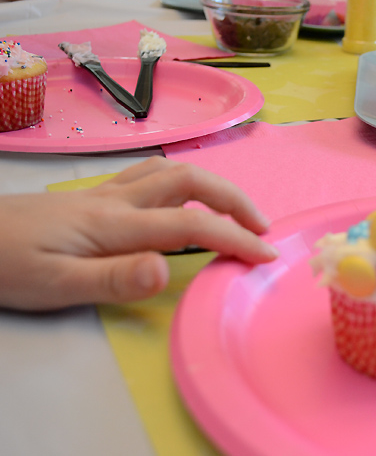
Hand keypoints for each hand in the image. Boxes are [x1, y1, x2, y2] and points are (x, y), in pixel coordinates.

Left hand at [0, 157, 278, 310]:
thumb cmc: (5, 265)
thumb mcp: (55, 285)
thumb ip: (114, 278)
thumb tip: (168, 269)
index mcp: (115, 224)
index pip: (191, 225)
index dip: (235, 238)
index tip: (266, 256)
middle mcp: (118, 199)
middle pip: (191, 183)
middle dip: (234, 201)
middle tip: (261, 229)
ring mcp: (106, 193)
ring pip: (173, 173)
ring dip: (213, 188)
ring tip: (235, 212)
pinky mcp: (95, 196)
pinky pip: (152, 175)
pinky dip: (184, 181)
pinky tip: (183, 197)